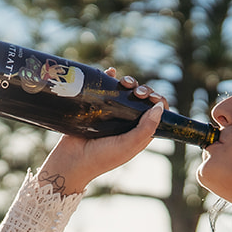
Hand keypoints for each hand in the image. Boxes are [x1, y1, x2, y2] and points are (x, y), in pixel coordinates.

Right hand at [38, 68, 165, 194]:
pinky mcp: (97, 106)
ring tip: (123, 82)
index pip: (157, 113)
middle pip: (143, 99)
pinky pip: (107, 87)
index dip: (158, 102)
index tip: (151, 98)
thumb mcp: (128, 145)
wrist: (71, 159)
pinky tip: (111, 72)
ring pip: (127, 91)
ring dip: (129, 82)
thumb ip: (146, 128)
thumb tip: (160, 106)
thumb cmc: (101, 157)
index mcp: (139, 133)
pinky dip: (111, 77)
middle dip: (144, 90)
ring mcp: (112, 113)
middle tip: (137, 93)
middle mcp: (128, 122)